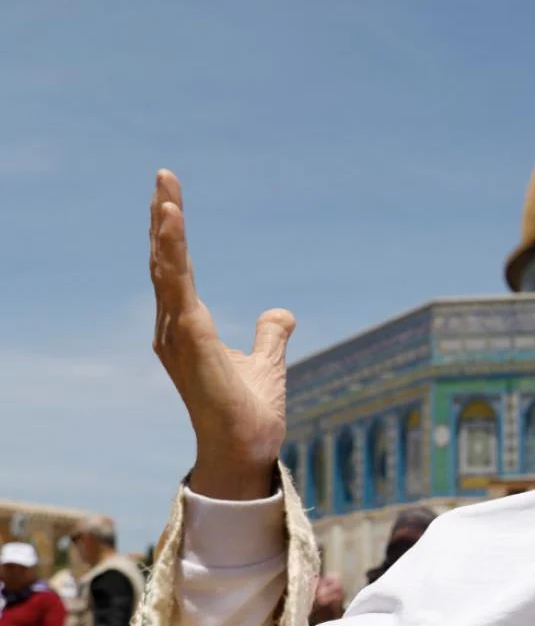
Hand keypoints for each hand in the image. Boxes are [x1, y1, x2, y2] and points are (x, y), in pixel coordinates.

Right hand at [150, 170, 294, 499]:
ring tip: (166, 190)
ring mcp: (177, 335)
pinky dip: (174, 253)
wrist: (247, 449)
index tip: (170, 198)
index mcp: (186, 330)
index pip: (176, 272)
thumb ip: (270, 336)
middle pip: (164, 262)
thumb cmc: (249, 412)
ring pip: (167, 269)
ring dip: (166, 228)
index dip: (171, 236)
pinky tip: (172, 223)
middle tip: (164, 176)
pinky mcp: (190, 340)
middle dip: (163, 219)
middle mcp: (173, 329)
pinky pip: (178, 287)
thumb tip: (281, 314)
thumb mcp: (267, 363)